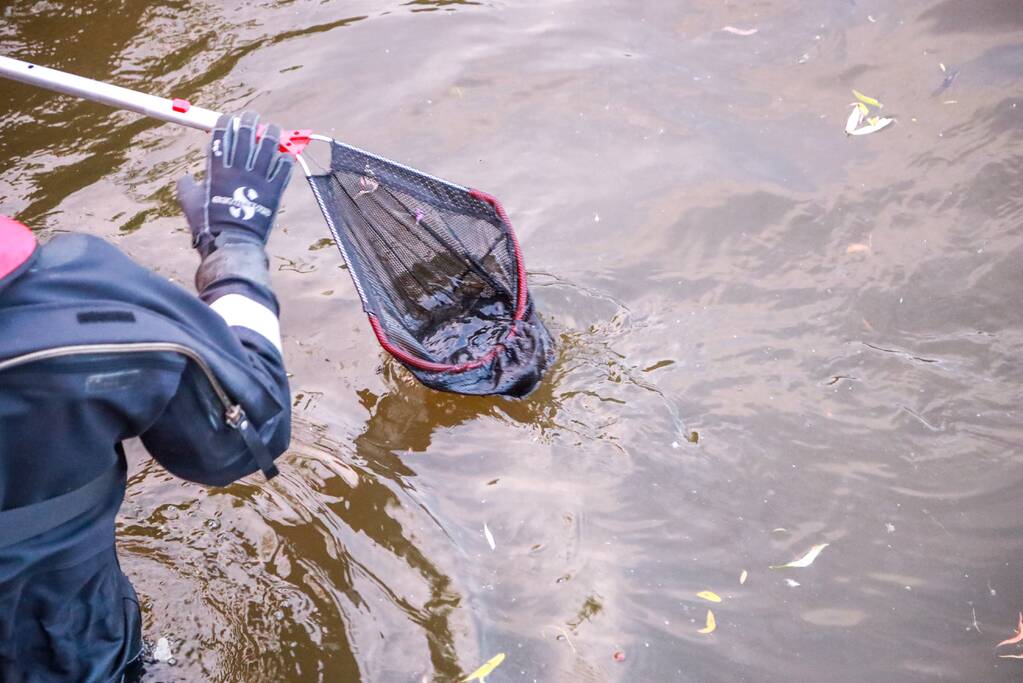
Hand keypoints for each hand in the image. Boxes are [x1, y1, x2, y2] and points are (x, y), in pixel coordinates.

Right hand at [177, 111, 293, 256]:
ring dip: (271, 135)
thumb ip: (187, 186)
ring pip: (268, 148)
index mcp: (217, 168)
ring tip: (273, 128)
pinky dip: (284, 160)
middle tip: (252, 116)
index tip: (228, 118)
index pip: (221, 137)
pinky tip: (285, 156)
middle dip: (249, 122)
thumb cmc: (208, 225)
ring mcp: (258, 178)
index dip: (225, 124)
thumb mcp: (188, 203)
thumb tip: (186, 178)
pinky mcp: (273, 191)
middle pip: (247, 136)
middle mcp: (239, 168)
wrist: (232, 243)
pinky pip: (283, 170)